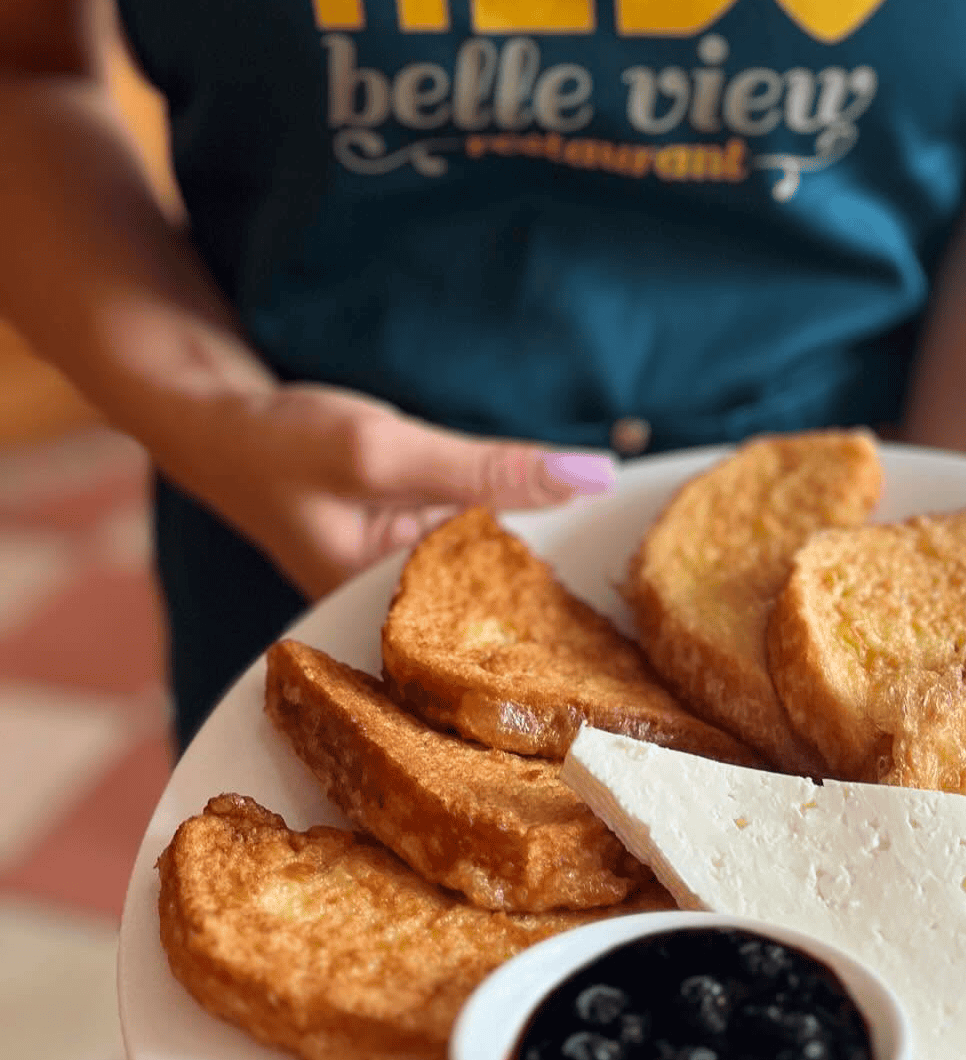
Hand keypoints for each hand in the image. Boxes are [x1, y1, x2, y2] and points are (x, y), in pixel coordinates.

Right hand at [195, 383, 616, 599]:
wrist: (217, 423)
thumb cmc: (282, 442)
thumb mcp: (386, 450)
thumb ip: (488, 468)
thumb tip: (595, 477)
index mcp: (385, 625)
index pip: (498, 637)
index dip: (575, 624)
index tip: (640, 615)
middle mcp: (400, 623)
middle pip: (504, 619)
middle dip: (571, 602)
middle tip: (655, 600)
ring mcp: (408, 591)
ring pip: (497, 583)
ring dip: (549, 564)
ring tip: (626, 571)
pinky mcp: (413, 556)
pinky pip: (480, 554)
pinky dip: (515, 533)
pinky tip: (566, 526)